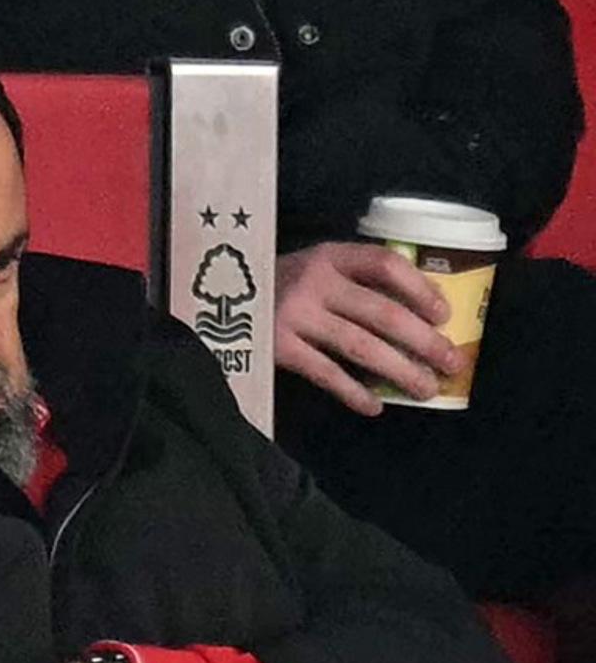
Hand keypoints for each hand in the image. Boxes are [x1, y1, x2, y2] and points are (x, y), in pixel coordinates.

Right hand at [276, 242, 463, 415]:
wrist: (209, 302)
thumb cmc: (271, 287)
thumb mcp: (308, 268)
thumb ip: (347, 281)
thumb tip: (412, 314)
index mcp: (327, 255)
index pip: (385, 264)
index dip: (420, 289)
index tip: (443, 314)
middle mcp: (314, 282)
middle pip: (383, 313)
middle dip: (424, 341)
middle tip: (453, 363)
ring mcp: (294, 315)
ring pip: (361, 346)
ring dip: (400, 370)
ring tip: (427, 388)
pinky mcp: (277, 347)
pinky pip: (326, 373)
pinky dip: (354, 392)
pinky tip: (375, 407)